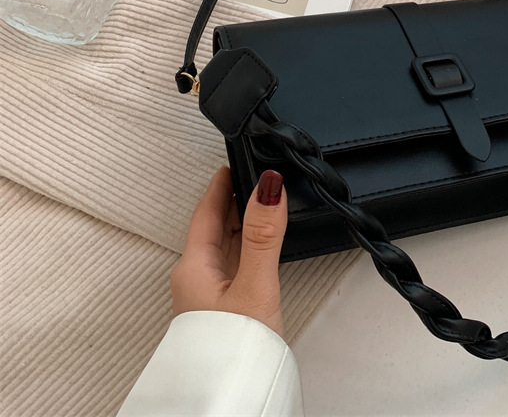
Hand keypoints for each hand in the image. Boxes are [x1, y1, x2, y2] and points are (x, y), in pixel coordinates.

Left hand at [170, 166, 286, 336]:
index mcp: (194, 267)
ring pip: (223, 246)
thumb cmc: (231, 352)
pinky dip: (247, 247)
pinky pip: (233, 264)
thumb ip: (263, 236)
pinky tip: (261, 250)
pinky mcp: (224, 309)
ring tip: (261, 204)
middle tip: (253, 175)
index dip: (221, 184)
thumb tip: (269, 187)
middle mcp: (197, 278)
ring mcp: (209, 295)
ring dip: (241, 222)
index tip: (233, 160)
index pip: (206, 211)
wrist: (228, 400)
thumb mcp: (254, 286)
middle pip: (213, 226)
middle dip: (233, 199)